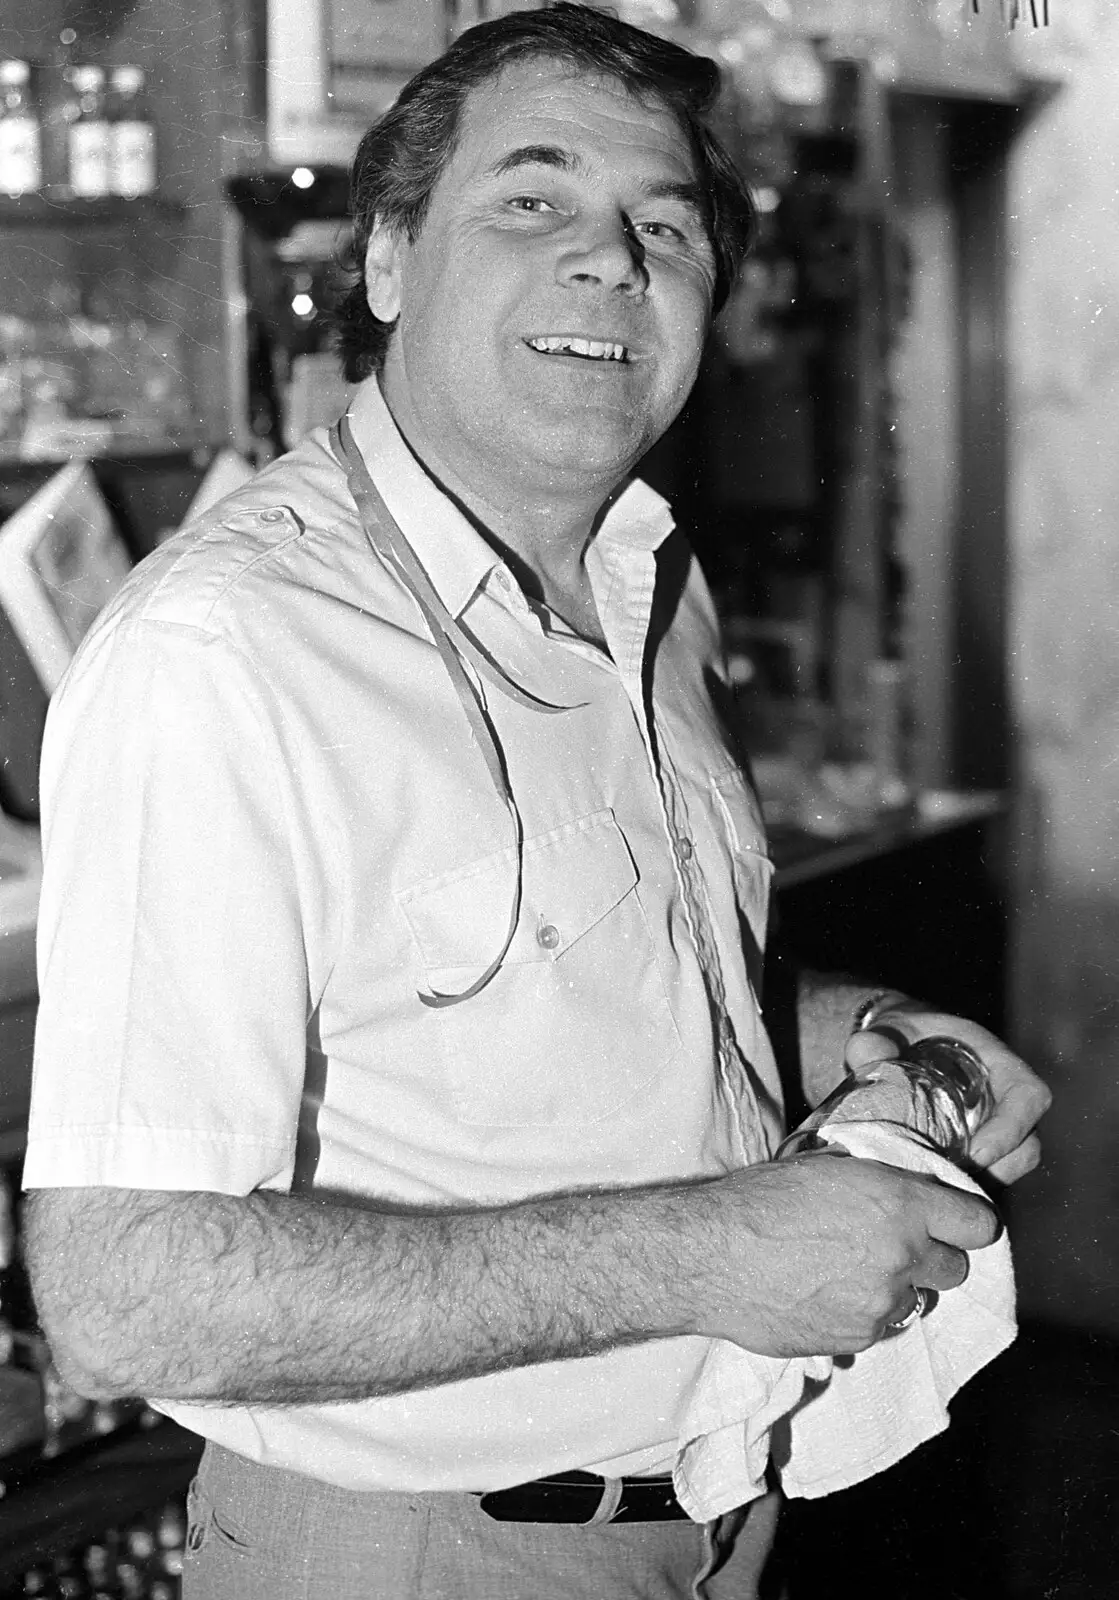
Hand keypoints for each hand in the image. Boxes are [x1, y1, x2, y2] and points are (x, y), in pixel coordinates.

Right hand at [697, 1152, 1000, 1357]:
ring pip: (916, 1302)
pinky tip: (824, 1296)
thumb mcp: (826, 1170)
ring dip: (894, 1290)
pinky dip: (862, 1315)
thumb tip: (900, 1199)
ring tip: (847, 1273)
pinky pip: (880, 1328)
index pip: (979, 1223)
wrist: (711, 1257)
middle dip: (931, 1259)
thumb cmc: (758, 1202)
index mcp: (899, 1202)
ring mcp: (883, 1303)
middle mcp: (902, 1254)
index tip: (954, 1224)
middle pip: (955, 1269)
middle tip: (895, 1249)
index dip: (968, 1224)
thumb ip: (877, 1188)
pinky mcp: (859, 1338)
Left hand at [845, 1002, 1050, 1184]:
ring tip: (944, 1192)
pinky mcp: (980, 1150)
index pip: (1030, 1095)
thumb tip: (865, 1053)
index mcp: (996, 1062)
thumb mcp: (888, 1029)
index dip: (1012, 1128)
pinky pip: (991, 1177)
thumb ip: (873, 1040)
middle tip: (953, 1182)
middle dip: (998, 1170)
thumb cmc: (899, 1033)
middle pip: (1028, 1143)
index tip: (976, 1153)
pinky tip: (937, 1196)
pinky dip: (970, 1191)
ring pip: (1013, 1167)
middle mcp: (1005, 1097)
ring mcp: (996, 1127)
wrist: (894, 1046)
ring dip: (986, 1185)